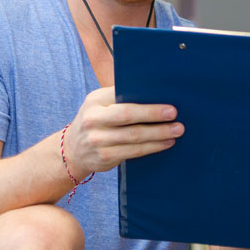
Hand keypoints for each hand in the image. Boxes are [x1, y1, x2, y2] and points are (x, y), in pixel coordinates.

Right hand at [62, 86, 182, 177]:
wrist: (73, 150)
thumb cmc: (96, 121)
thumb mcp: (99, 105)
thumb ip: (119, 98)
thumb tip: (154, 93)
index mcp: (95, 100)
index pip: (121, 95)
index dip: (145, 100)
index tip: (167, 102)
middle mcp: (93, 118)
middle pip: (128, 115)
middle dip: (153, 115)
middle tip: (174, 115)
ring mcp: (97, 139)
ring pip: (133, 136)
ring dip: (158, 134)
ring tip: (176, 130)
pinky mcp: (104, 157)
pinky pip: (133, 151)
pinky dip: (152, 147)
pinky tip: (165, 143)